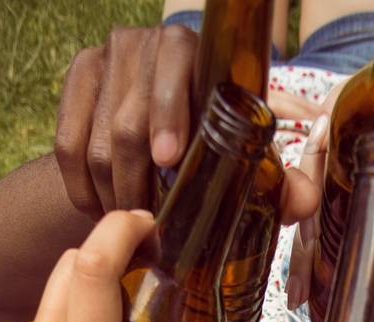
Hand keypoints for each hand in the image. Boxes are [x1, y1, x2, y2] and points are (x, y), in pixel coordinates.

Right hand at [56, 25, 316, 227]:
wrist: (154, 135)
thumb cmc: (211, 148)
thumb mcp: (246, 163)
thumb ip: (278, 183)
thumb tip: (305, 203)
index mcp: (196, 54)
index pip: (176, 68)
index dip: (169, 114)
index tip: (169, 160)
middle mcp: (147, 43)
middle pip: (129, 122)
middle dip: (138, 184)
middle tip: (148, 225)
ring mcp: (106, 57)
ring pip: (96, 142)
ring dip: (112, 194)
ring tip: (129, 223)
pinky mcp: (78, 78)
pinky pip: (68, 146)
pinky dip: (82, 188)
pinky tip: (99, 210)